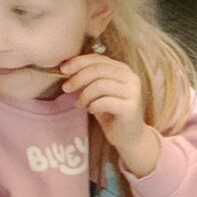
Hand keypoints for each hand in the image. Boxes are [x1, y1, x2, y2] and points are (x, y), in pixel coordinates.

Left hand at [60, 53, 158, 174]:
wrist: (128, 136)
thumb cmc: (111, 112)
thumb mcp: (98, 91)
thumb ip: (89, 77)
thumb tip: (66, 68)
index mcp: (123, 69)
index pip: (98, 59)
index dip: (78, 62)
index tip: (62, 70)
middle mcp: (131, 78)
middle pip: (98, 70)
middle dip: (78, 78)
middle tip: (66, 88)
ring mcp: (133, 92)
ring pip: (100, 85)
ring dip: (84, 94)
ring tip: (79, 104)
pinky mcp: (131, 108)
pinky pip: (105, 101)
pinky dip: (93, 105)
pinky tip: (90, 110)